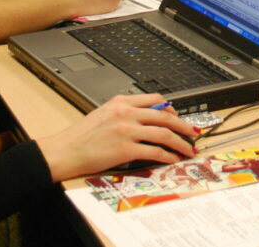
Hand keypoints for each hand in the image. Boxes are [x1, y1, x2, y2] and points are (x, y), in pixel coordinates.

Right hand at [37, 94, 199, 179]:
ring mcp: (127, 130)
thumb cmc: (81, 136)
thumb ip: (125, 112)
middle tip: (193, 132)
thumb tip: (145, 118)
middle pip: (165, 116)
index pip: (155, 99)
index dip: (171, 109)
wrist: (65, 151)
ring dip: (180, 142)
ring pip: (164, 133)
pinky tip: (172, 159)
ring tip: (188, 148)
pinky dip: (167, 155)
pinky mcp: (126, 149)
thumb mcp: (104, 113)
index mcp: (121, 102)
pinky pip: (154, 151)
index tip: (178, 116)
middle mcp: (126, 113)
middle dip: (183, 125)